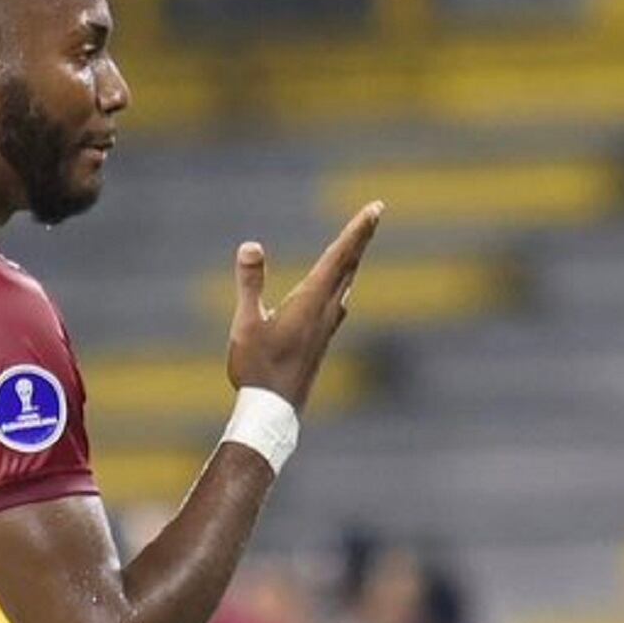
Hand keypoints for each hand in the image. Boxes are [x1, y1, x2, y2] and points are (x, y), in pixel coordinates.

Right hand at [227, 202, 382, 411]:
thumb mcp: (247, 324)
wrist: (273, 413)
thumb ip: (250, 284)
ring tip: (359, 242)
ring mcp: (325, 328)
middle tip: (375, 212)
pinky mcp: (320, 340)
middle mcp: (325, 311)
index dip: (358, 231)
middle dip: (361, 237)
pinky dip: (343, 282)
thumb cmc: (257, 370)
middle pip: (348, 265)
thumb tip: (251, 246)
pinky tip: (341, 289)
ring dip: (353, 259)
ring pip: (346, 284)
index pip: (339, 257)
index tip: (376, 209)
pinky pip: (338, 301)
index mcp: (310, 302)